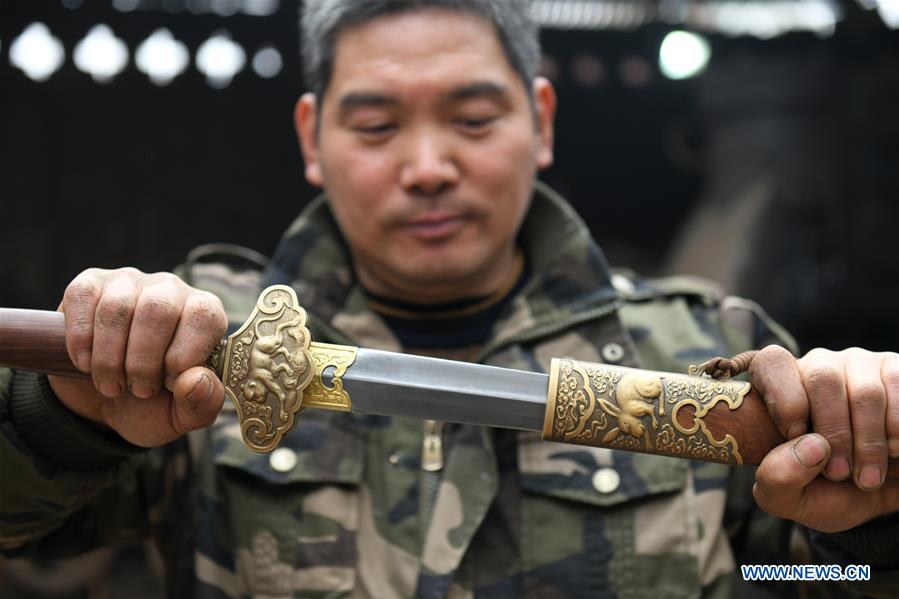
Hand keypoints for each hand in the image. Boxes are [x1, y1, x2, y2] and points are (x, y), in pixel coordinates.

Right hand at [48, 267, 227, 447]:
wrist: (100, 403)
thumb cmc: (151, 404)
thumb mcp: (182, 416)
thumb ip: (202, 403)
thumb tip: (197, 380)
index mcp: (205, 314)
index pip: (204, 316)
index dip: (184, 356)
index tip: (168, 384)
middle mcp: (171, 290)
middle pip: (158, 309)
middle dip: (143, 362)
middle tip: (138, 391)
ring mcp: (129, 282)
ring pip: (118, 307)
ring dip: (109, 357)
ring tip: (111, 385)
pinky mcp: (90, 284)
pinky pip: (84, 298)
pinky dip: (81, 340)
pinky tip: (86, 363)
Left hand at [750, 345, 898, 531]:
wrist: (874, 496)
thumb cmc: (822, 491)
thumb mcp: (787, 497)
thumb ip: (777, 478)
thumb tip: (812, 447)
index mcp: (777, 387)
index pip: (772, 364)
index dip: (785, 401)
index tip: (794, 437)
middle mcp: (818, 367)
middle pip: (823, 378)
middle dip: (834, 432)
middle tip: (840, 473)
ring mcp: (860, 367)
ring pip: (866, 392)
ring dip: (870, 442)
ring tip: (868, 475)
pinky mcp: (894, 373)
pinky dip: (898, 431)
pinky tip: (894, 451)